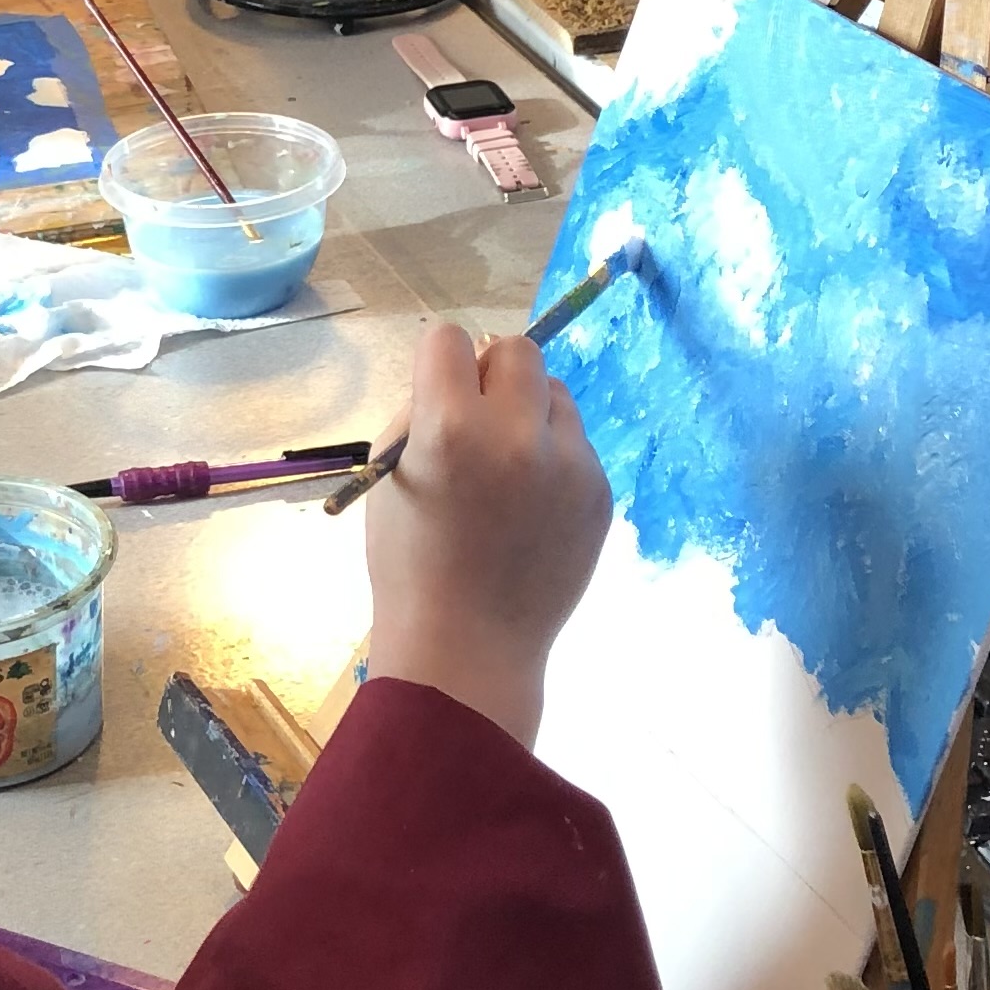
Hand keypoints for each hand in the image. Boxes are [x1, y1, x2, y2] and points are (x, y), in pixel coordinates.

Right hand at [359, 323, 610, 747]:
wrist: (468, 649)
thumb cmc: (409, 567)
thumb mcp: (390, 482)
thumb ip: (422, 420)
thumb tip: (460, 381)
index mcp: (450, 429)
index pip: (450, 340)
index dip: (439, 362)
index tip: (437, 391)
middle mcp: (516, 435)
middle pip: (518, 351)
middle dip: (493, 373)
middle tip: (477, 417)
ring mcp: (569, 465)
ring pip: (556, 394)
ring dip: (529, 413)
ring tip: (508, 469)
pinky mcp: (599, 492)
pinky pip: (576, 445)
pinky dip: (552, 460)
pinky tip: (530, 509)